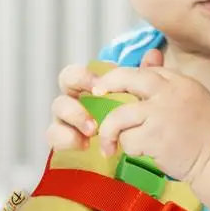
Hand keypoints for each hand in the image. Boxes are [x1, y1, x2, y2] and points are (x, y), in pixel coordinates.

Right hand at [46, 49, 163, 151]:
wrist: (130, 155)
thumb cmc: (131, 122)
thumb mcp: (141, 97)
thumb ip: (145, 76)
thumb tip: (154, 54)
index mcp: (90, 87)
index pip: (79, 72)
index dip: (85, 75)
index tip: (99, 84)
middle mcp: (76, 99)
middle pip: (65, 82)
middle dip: (78, 85)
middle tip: (95, 96)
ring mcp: (67, 120)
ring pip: (58, 109)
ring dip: (74, 115)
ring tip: (93, 129)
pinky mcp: (64, 143)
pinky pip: (55, 137)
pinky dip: (67, 139)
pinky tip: (84, 145)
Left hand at [91, 63, 209, 183]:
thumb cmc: (206, 130)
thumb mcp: (190, 95)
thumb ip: (167, 79)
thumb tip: (150, 54)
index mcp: (179, 81)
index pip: (143, 70)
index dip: (120, 76)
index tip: (108, 85)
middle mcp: (169, 92)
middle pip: (125, 79)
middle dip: (106, 85)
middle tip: (95, 95)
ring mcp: (161, 114)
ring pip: (119, 116)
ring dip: (111, 133)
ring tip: (110, 145)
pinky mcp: (155, 137)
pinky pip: (127, 140)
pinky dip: (129, 149)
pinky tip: (141, 154)